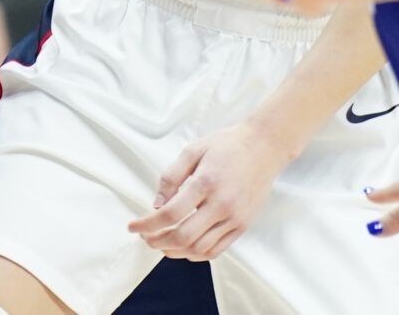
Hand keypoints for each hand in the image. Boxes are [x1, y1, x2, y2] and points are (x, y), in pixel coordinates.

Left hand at [126, 122, 291, 259]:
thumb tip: (157, 205)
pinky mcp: (243, 225)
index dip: (147, 224)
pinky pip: (216, 250)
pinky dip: (195, 254)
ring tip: (162, 243)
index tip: (133, 226)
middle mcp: (221, 203)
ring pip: (198, 248)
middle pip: (182, 237)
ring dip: (174, 251)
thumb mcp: (193, 150)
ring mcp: (234, 217)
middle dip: (157, 241)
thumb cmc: (228, 145)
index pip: (170, 214)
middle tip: (146, 237)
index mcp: (206, 182)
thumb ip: (171, 176)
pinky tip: (184, 247)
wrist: (265, 146)